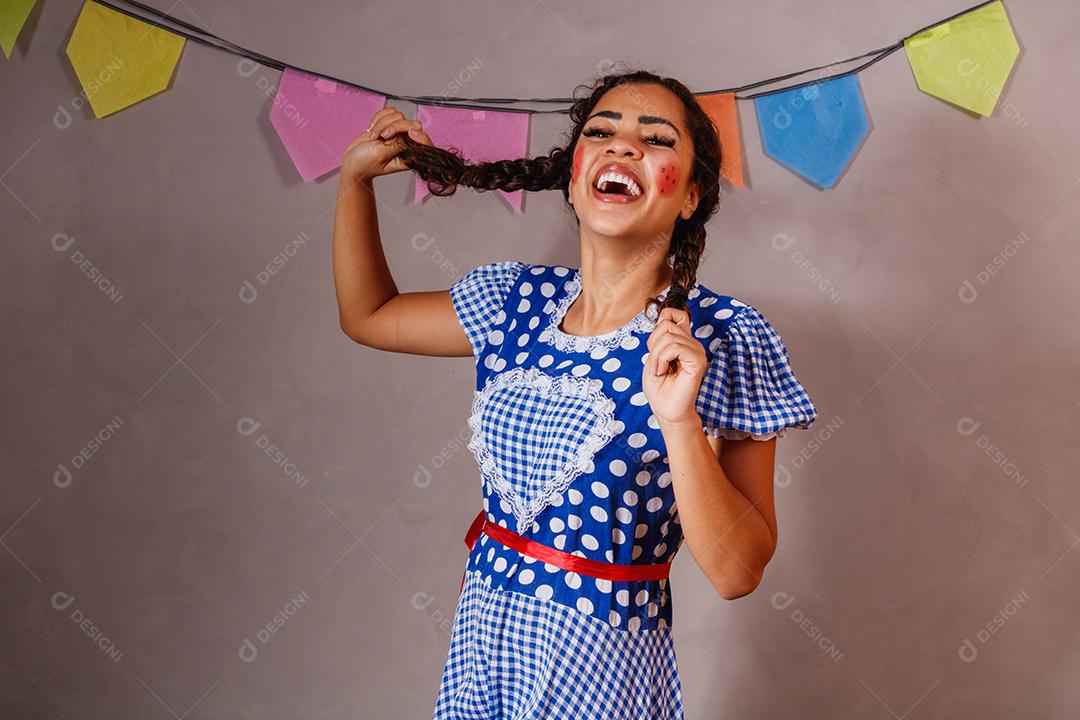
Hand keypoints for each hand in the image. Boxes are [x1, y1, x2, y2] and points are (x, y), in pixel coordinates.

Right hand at [341, 106, 432, 180]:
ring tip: (374, 136)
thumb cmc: (364, 164)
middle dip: (393, 126)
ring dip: (382, 123)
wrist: (351, 161)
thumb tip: (414, 132)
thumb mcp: (381, 155)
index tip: (410, 133)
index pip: (424, 141)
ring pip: (397, 116)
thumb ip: (398, 143)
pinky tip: (372, 130)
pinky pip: (388, 112)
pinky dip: (378, 118)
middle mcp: (405, 144)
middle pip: (410, 123)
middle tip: (382, 136)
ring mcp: (397, 134)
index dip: (419, 134)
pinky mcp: (388, 125)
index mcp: (409, 156)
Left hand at [642, 306, 706, 428]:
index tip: (655, 347)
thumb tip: (664, 318)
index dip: (661, 323)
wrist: (666, 410)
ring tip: (660, 371)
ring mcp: (697, 351)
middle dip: (653, 346)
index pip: (675, 314)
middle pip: (666, 325)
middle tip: (656, 366)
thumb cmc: (660, 387)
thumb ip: (661, 336)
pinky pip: (675, 347)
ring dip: (656, 356)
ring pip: (669, 336)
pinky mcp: (698, 361)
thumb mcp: (654, 356)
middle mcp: (692, 344)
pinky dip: (662, 359)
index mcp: (683, 341)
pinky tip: (664, 371)